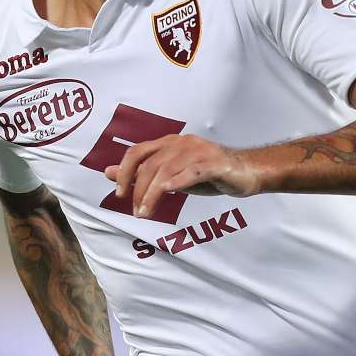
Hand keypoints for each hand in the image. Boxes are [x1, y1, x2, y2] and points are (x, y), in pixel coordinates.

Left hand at [105, 134, 260, 218]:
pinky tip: (167, 192)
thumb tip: (109, 173)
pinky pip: (191, 172)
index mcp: (169, 143)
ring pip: (167, 171)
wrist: (246, 171)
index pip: (137, 152)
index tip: (119, 193)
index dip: (124, 172)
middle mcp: (181, 143)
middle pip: (150, 164)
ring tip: (146, 212)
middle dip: (138, 190)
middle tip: (136, 211)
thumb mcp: (171, 174)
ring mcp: (198, 152)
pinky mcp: (214, 164)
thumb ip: (142, 173)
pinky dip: (176, 182)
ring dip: (152, 193)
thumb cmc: (207, 173)